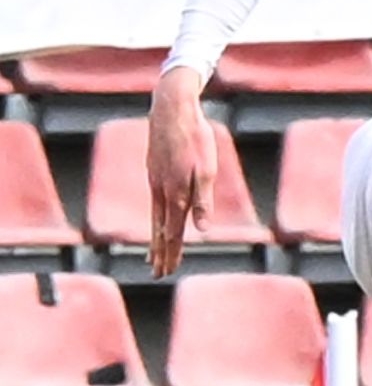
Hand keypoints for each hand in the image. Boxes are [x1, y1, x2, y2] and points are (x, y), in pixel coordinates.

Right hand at [147, 66, 215, 277]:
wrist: (171, 111)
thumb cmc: (195, 138)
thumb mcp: (206, 168)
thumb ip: (203, 200)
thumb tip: (203, 230)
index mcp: (177, 194)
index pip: (173, 232)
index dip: (171, 253)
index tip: (167, 272)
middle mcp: (162, 192)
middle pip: (160, 230)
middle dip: (160, 253)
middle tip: (158, 275)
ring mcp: (155, 182)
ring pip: (154, 218)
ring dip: (155, 239)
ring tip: (152, 257)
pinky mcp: (154, 172)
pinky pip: (153, 204)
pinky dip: (154, 219)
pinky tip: (156, 222)